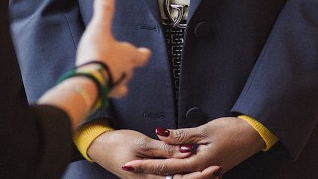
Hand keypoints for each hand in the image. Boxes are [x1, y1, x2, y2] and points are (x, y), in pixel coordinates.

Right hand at [75, 0, 151, 99]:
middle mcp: (126, 71)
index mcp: (128, 55)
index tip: (146, 52)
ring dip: (120, 76)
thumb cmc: (98, 54)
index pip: (142, 55)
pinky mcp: (107, 93)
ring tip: (113, 74)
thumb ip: (104, 11)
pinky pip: (112, 91)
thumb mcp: (100, 28)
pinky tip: (105, 89)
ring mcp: (117, 83)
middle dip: (128, 64)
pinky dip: (110, 89)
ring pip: (123, 80)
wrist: (89, 81)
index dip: (143, 53)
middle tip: (125, 61)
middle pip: (131, 67)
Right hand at [88, 129, 220, 178]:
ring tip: (212, 172)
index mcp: (148, 176)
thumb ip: (165, 149)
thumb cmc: (117, 142)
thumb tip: (186, 151)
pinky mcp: (148, 176)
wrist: (99, 146)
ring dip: (193, 177)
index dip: (198, 174)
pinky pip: (169, 178)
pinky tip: (193, 170)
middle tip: (218, 170)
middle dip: (199, 178)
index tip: (213, 166)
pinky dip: (182, 175)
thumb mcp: (142, 143)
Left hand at [121, 117, 263, 176]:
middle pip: (170, 175)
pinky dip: (176, 171)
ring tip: (143, 167)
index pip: (166, 167)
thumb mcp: (205, 130)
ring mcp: (206, 171)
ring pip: (179, 175)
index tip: (128, 165)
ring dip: (162, 171)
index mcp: (198, 163)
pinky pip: (189, 173)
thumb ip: (181, 135)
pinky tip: (168, 167)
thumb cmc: (233, 131)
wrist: (254, 135)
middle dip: (148, 171)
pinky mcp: (210, 168)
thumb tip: (161, 134)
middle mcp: (201, 171)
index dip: (145, 166)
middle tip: (129, 167)